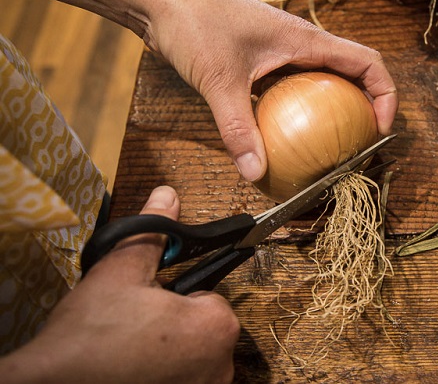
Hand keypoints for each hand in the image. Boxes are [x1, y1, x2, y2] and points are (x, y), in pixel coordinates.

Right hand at [0, 186, 239, 383]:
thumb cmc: (88, 338)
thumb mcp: (121, 270)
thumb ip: (153, 233)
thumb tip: (168, 199)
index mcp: (216, 325)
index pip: (209, 294)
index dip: (176, 293)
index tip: (151, 300)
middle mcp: (221, 365)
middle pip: (203, 327)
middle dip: (174, 321)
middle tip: (136, 323)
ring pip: (192, 355)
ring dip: (169, 348)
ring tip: (130, 346)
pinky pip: (182, 377)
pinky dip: (162, 372)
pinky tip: (132, 367)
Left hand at [141, 0, 398, 181]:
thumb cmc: (192, 22)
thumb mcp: (219, 80)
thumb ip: (238, 129)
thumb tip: (256, 173)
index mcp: (305, 40)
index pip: (367, 63)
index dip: (386, 94)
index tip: (382, 128)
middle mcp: (301, 44)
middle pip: (353, 74)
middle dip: (366, 107)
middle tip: (361, 144)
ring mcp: (282, 51)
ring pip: (325, 80)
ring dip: (336, 109)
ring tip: (332, 146)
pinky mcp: (262, 59)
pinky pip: (295, 86)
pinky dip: (302, 111)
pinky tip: (287, 137)